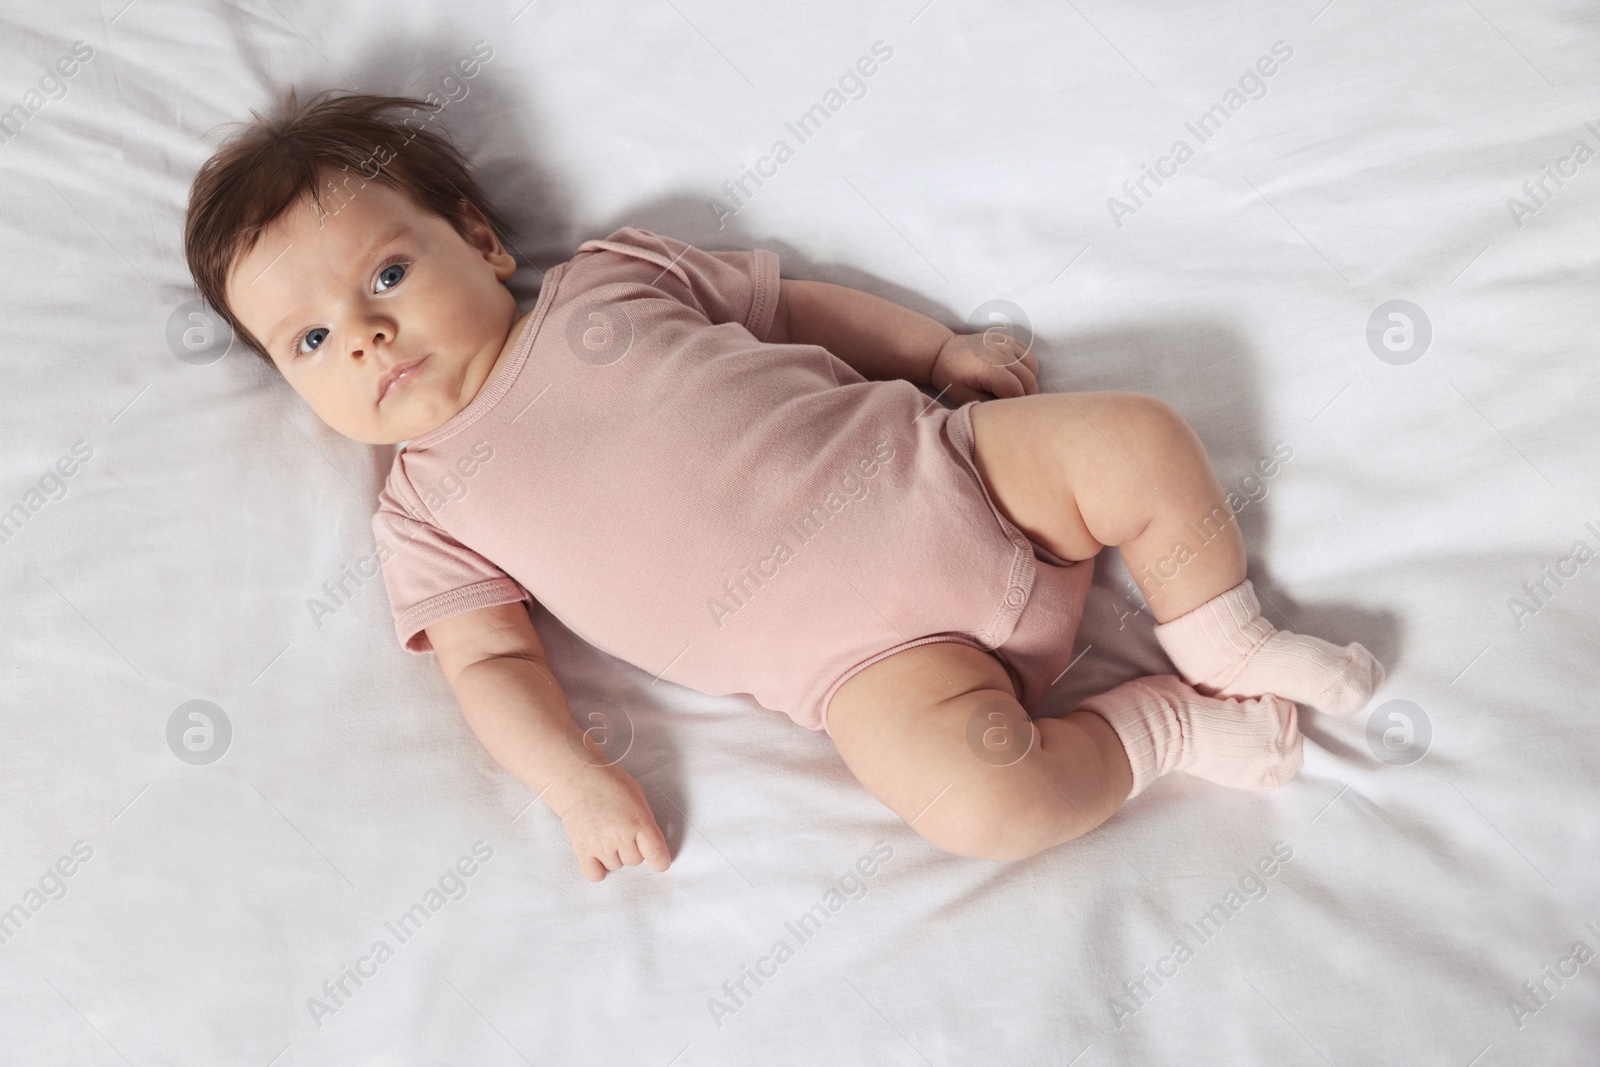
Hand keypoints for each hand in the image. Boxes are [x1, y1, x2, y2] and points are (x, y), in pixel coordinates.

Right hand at [552, 763, 672, 882]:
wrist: (578, 779)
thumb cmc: (609, 783)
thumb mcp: (638, 796)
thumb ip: (645, 820)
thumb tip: (648, 840)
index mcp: (639, 822)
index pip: (657, 855)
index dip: (660, 861)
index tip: (659, 862)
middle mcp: (622, 837)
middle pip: (635, 861)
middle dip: (632, 849)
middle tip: (622, 832)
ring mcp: (601, 846)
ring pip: (616, 866)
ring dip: (614, 856)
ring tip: (606, 836)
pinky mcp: (583, 850)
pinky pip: (595, 875)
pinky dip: (598, 869)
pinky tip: (597, 855)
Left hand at [930, 328, 1039, 404]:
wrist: (942, 351)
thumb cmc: (951, 377)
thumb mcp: (966, 398)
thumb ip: (990, 405)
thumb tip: (1008, 410)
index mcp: (991, 370)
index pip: (1018, 392)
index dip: (1017, 406)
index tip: (1013, 414)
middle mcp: (1002, 354)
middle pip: (1029, 380)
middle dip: (1027, 396)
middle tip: (1018, 408)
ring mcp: (1006, 344)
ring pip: (1032, 367)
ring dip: (1028, 381)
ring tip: (1016, 391)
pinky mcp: (1008, 339)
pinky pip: (1028, 355)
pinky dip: (1027, 367)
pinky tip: (1014, 376)